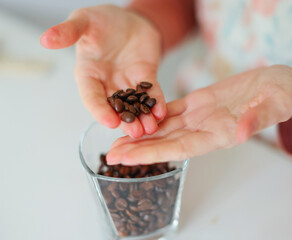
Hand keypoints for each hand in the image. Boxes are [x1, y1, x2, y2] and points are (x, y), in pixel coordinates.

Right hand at [40, 5, 165, 137]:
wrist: (128, 19)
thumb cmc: (101, 20)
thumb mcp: (82, 21)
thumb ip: (67, 32)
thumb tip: (45, 39)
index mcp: (88, 74)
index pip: (92, 97)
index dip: (99, 110)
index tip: (109, 122)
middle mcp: (107, 83)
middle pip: (115, 107)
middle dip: (125, 121)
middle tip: (135, 133)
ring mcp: (127, 82)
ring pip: (135, 105)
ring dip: (143, 117)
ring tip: (151, 128)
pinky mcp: (145, 78)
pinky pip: (152, 93)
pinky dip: (156, 103)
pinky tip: (162, 113)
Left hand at [106, 65, 291, 164]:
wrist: (281, 85)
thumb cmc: (282, 96)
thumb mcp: (275, 105)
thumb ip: (257, 120)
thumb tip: (239, 134)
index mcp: (221, 134)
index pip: (182, 148)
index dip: (154, 154)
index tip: (129, 159)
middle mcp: (206, 129)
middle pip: (167, 142)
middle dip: (139, 149)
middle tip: (111, 154)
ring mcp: (201, 116)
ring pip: (165, 128)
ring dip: (142, 133)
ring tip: (117, 138)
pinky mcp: (200, 102)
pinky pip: (172, 109)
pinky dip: (154, 114)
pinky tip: (138, 115)